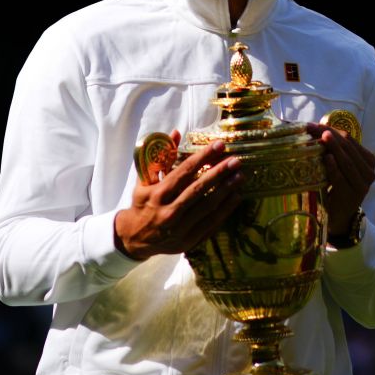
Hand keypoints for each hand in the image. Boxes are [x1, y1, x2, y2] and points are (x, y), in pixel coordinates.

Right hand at [115, 131, 244, 260]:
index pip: (183, 171)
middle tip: (235, 160)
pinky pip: (211, 223)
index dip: (203, 157)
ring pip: (207, 206)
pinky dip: (225, 210)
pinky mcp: (188, 241)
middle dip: (219, 172)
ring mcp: (179, 228)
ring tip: (240, 176)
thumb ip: (161, 157)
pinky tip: (235, 197)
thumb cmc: (142, 204)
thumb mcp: (144, 180)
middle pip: (198, 188)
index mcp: (157, 193)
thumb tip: (176, 133)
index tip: (219, 145)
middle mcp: (168, 211)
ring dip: (226, 190)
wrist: (135, 238)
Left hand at [305, 121, 374, 235]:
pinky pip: (341, 178)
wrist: (338, 215)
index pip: (350, 140)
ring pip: (347, 162)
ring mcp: (362, 185)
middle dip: (330, 136)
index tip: (314, 124)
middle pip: (348, 148)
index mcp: (368, 161)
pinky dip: (334, 167)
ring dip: (334, 148)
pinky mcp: (352, 196)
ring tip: (323, 136)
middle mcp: (369, 172)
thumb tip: (315, 127)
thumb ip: (334, 150)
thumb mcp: (339, 166)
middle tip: (313, 127)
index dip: (333, 130)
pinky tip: (327, 158)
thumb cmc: (336, 186)